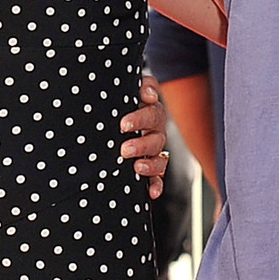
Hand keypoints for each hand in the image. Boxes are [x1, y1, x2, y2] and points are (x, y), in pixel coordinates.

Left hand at [120, 76, 169, 200]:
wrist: (118, 117)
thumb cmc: (123, 102)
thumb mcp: (130, 90)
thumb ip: (142, 86)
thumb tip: (148, 94)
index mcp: (151, 113)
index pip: (152, 114)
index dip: (140, 119)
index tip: (124, 125)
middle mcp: (156, 133)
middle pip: (156, 139)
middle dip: (142, 145)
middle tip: (125, 149)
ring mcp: (155, 151)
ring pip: (160, 159)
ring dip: (151, 164)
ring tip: (137, 166)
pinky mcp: (151, 167)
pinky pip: (158, 178)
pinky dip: (156, 185)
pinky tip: (152, 193)